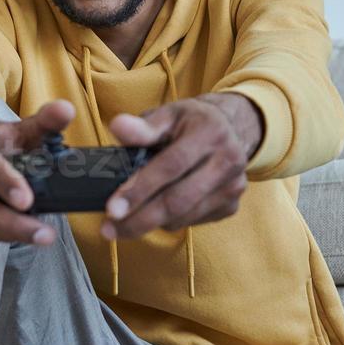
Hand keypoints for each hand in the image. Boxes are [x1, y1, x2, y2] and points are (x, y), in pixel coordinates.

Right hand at [0, 100, 75, 244]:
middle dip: (11, 223)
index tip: (26, 201)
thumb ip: (44, 121)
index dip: (4, 182)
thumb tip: (67, 109)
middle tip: (45, 235)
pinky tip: (22, 234)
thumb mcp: (17, 127)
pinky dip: (1, 234)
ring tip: (41, 235)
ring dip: (8, 232)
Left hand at [101, 93, 262, 239]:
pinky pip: (192, 221)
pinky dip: (169, 221)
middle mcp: (228, 160)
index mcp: (210, 132)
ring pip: (184, 217)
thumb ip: (143, 126)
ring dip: (150, 224)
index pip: (171, 166)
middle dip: (140, 219)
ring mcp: (233, 186)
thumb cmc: (190, 123)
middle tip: (109, 229)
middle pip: (178, 200)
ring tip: (123, 223)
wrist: (232, 129)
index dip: (140, 189)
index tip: (112, 208)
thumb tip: (118, 126)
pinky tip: (155, 212)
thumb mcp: (167, 115)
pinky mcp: (232, 205)